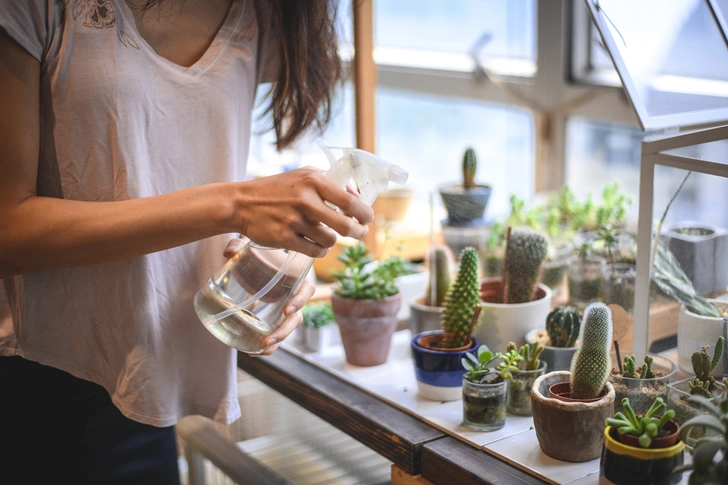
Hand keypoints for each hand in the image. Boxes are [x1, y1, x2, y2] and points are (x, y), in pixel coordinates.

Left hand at [223, 238, 314, 355]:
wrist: (255, 261)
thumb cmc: (259, 253)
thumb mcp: (250, 246)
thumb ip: (239, 246)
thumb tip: (228, 252)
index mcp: (296, 278)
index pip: (307, 290)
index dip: (300, 301)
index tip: (287, 310)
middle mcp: (294, 297)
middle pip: (296, 319)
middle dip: (284, 331)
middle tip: (268, 339)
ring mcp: (284, 311)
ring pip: (286, 330)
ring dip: (276, 342)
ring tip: (259, 349)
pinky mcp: (273, 319)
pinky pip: (275, 335)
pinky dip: (267, 347)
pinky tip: (251, 352)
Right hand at [235, 168, 373, 256]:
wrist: (241, 203)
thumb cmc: (277, 189)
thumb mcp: (303, 175)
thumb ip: (330, 183)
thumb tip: (358, 198)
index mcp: (314, 180)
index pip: (350, 201)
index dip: (364, 213)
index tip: (367, 218)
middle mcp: (305, 200)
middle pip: (345, 226)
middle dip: (357, 232)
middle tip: (358, 233)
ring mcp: (294, 220)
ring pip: (330, 241)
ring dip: (331, 241)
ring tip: (324, 235)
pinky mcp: (284, 238)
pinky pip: (315, 251)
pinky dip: (319, 250)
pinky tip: (315, 244)